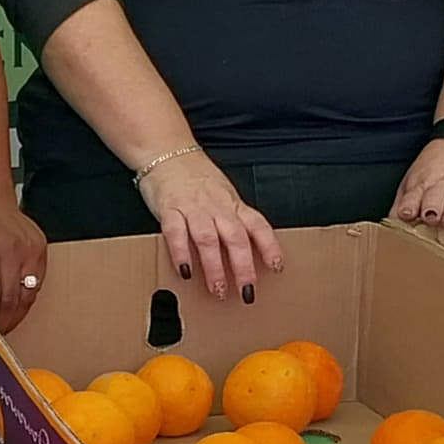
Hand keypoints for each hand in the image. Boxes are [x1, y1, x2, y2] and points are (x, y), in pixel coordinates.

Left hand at [0, 192, 49, 331]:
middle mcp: (9, 249)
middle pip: (10, 297)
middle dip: (2, 321)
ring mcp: (28, 248)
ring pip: (27, 294)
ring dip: (16, 313)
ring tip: (3, 323)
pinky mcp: (40, 248)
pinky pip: (37, 282)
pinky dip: (26, 297)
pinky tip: (14, 302)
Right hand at [139, 146, 283, 295]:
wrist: (166, 151)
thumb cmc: (195, 177)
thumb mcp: (222, 195)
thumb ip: (232, 220)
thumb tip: (244, 251)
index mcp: (232, 204)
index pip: (258, 226)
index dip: (269, 246)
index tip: (277, 267)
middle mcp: (217, 207)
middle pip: (236, 238)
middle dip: (243, 267)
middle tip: (247, 292)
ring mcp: (193, 207)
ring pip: (208, 238)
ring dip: (214, 266)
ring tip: (218, 290)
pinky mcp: (169, 208)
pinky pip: (176, 232)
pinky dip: (181, 252)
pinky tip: (185, 271)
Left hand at [391, 138, 443, 229]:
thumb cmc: (434, 167)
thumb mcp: (413, 180)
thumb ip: (403, 202)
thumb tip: (392, 222)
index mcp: (421, 185)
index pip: (412, 196)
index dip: (409, 205)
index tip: (406, 214)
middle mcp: (440, 185)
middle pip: (434, 198)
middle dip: (432, 208)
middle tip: (431, 218)